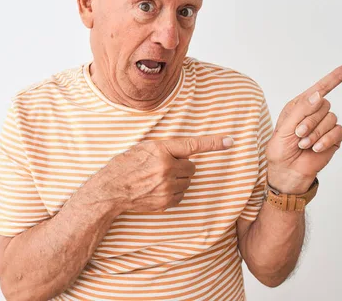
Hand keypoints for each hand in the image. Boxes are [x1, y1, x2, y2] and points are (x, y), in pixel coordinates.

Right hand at [96, 135, 233, 212]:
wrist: (111, 189)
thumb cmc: (125, 165)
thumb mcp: (143, 148)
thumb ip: (165, 148)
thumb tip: (184, 152)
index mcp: (161, 150)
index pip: (192, 145)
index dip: (213, 143)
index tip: (230, 141)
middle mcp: (167, 168)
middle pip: (191, 167)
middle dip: (182, 166)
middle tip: (164, 167)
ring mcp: (167, 186)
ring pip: (187, 181)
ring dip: (178, 179)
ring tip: (158, 179)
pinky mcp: (166, 201)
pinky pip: (181, 195)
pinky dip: (174, 192)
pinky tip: (158, 189)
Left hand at [266, 64, 341, 193]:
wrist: (288, 171)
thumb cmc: (281, 149)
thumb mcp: (285, 128)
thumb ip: (301, 110)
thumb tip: (318, 94)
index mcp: (300, 106)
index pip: (320, 89)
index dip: (334, 78)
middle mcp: (314, 113)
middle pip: (324, 104)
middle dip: (310, 121)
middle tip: (299, 135)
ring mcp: (325, 126)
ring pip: (331, 118)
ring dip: (316, 133)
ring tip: (304, 144)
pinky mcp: (334, 138)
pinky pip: (337, 131)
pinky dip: (326, 140)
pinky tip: (316, 148)